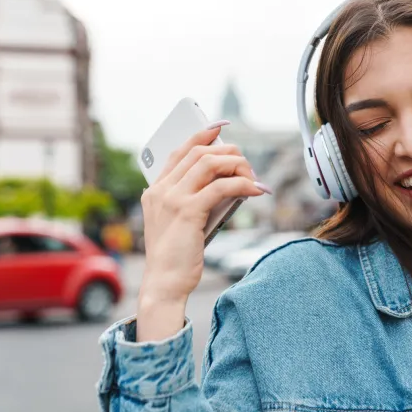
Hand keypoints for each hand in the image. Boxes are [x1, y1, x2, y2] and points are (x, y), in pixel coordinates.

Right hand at [136, 121, 270, 339]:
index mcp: (155, 190)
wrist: (164, 284)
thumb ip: (197, 201)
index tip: (221, 127)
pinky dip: (242, 184)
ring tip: (253, 177)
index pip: (179, 151)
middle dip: (228, 152)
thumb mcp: (184, 223)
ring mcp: (172, 199)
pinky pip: (221, 187)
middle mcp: (160, 190)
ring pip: (209, 163)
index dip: (201, 135)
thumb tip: (231, 183)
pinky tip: (256, 190)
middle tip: (247, 165)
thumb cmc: (177, 257)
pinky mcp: (188, 211)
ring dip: (237, 166)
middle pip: (199, 153)